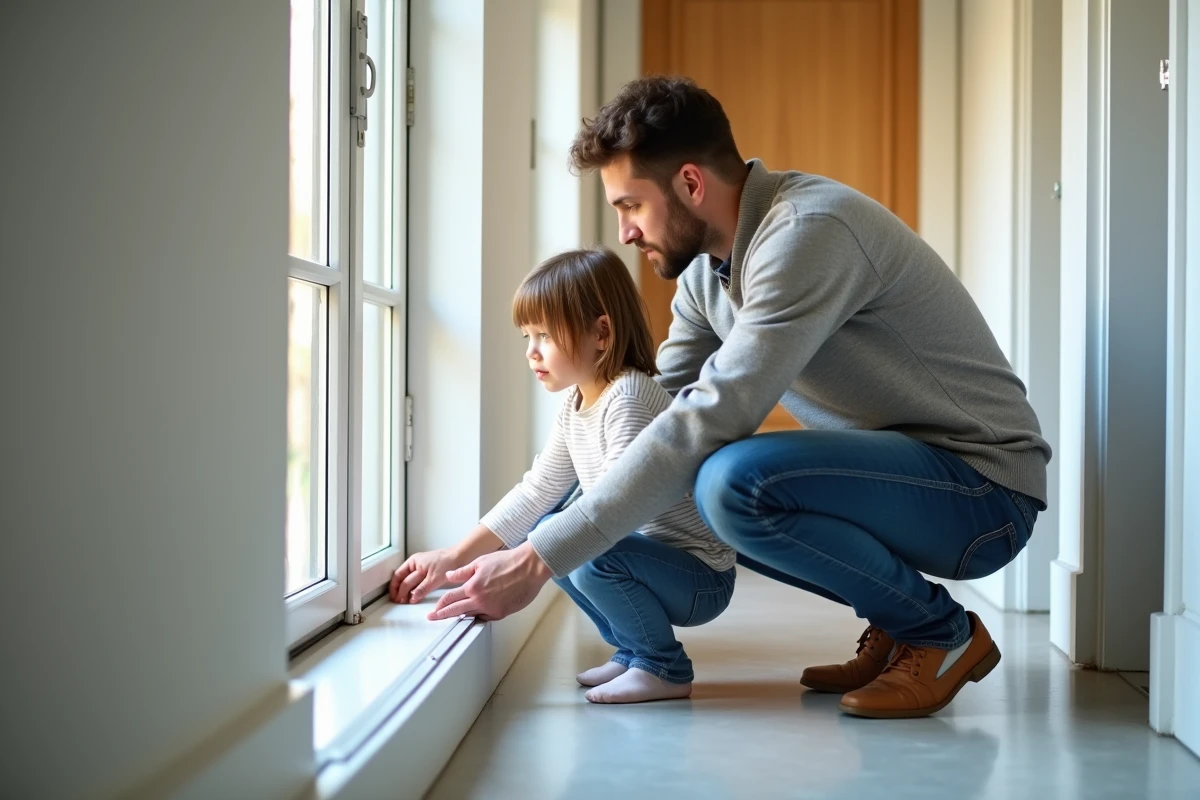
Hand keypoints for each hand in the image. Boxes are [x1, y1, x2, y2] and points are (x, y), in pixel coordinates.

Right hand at [389, 548, 463, 604]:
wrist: (460, 557)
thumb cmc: (447, 562)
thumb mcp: (433, 578)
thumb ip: (422, 589)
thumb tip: (411, 598)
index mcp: (413, 562)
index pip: (399, 577)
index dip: (396, 589)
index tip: (396, 599)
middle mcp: (415, 564)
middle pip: (402, 579)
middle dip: (399, 590)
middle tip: (398, 601)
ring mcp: (420, 568)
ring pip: (408, 580)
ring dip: (405, 590)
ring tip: (404, 600)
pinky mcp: (427, 572)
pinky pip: (416, 581)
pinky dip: (413, 588)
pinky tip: (413, 595)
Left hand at [427, 542, 552, 621]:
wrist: (529, 567)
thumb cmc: (508, 561)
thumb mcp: (481, 562)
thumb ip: (463, 572)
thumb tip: (449, 576)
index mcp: (473, 586)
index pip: (450, 598)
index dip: (440, 605)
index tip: (434, 610)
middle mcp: (480, 599)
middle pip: (456, 610)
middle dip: (442, 615)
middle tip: (433, 618)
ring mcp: (491, 608)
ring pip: (470, 615)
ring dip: (460, 616)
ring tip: (453, 618)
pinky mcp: (502, 613)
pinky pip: (486, 617)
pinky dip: (479, 615)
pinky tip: (475, 614)